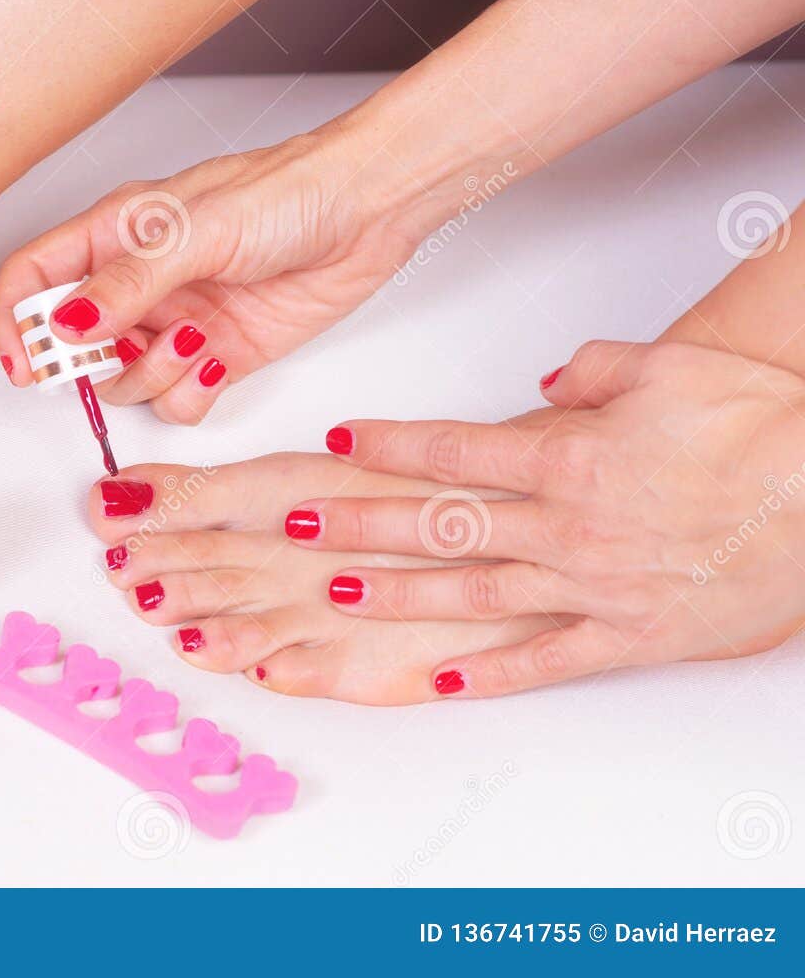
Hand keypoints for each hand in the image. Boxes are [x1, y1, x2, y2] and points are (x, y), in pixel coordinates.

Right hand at [0, 126, 436, 423]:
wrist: (370, 210)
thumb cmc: (287, 191)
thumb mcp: (195, 230)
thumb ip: (127, 282)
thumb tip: (65, 324)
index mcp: (116, 235)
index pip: (34, 279)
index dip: (14, 323)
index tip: (23, 365)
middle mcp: (139, 283)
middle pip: (72, 345)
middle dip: (91, 363)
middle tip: (122, 351)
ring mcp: (176, 322)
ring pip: (125, 381)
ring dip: (151, 374)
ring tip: (194, 339)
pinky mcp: (217, 356)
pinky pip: (176, 401)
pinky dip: (189, 394)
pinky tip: (216, 361)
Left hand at [283, 340, 804, 697]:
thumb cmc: (761, 427)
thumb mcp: (669, 368)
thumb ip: (591, 370)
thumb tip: (541, 380)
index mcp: (569, 458)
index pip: (452, 451)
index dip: (389, 445)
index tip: (340, 441)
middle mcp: (566, 526)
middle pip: (440, 525)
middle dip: (357, 524)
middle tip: (293, 526)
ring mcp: (594, 586)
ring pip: (473, 594)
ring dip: (398, 595)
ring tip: (337, 594)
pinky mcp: (631, 633)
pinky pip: (549, 661)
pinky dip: (495, 674)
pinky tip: (444, 683)